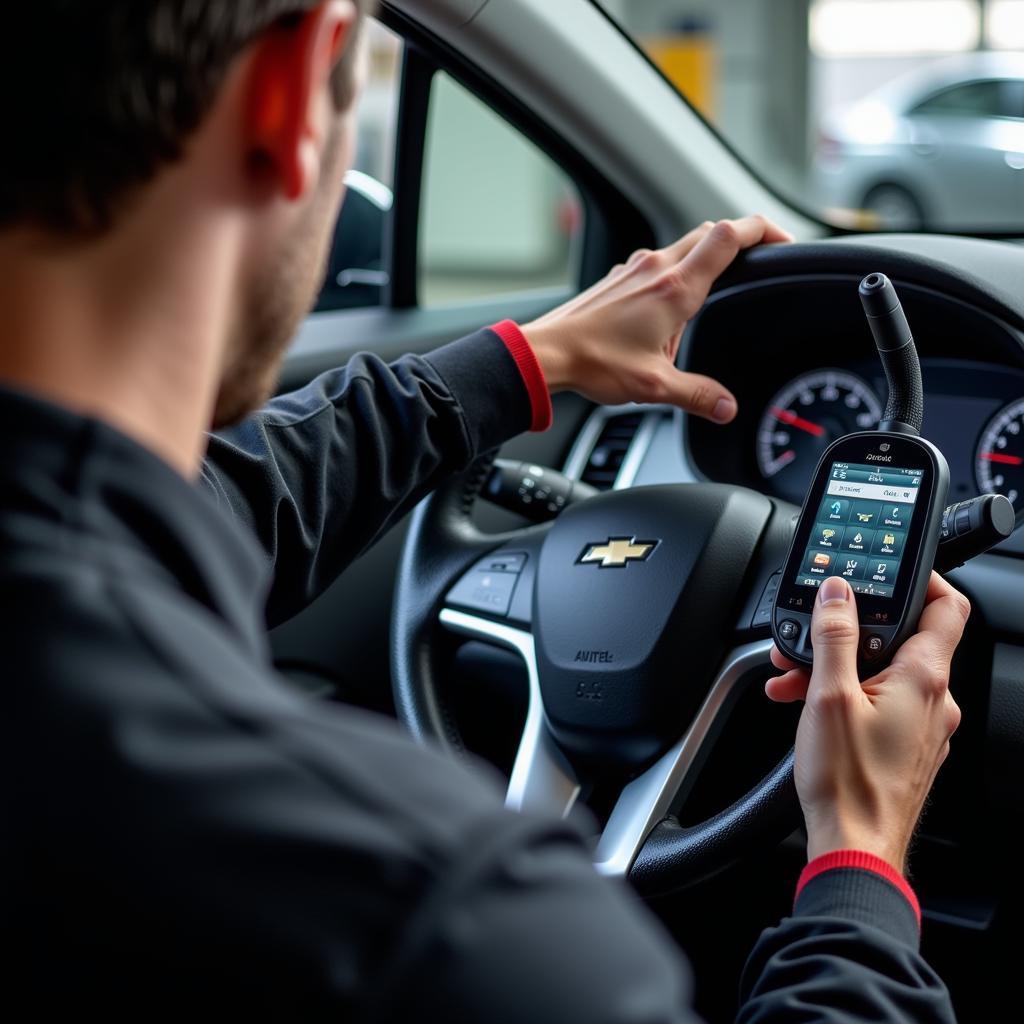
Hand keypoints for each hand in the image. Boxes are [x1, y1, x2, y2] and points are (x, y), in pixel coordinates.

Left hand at [521, 215, 791, 422]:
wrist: (546, 354)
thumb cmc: (594, 362)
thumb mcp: (654, 386)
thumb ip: (697, 395)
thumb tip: (725, 407)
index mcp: (676, 288)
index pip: (732, 236)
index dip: (765, 231)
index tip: (782, 243)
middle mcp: (657, 268)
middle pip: (712, 232)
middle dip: (741, 240)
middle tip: (759, 259)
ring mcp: (635, 269)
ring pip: (684, 244)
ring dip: (706, 256)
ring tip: (716, 288)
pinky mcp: (619, 278)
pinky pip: (658, 263)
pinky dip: (676, 271)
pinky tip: (670, 306)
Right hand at [767, 573, 967, 871]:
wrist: (854, 847)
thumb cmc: (847, 782)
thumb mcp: (828, 696)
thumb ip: (833, 637)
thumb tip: (838, 593)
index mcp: (924, 679)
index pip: (946, 607)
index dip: (922, 579)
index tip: (889, 570)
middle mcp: (934, 701)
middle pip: (902, 639)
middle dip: (849, 632)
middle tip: (811, 635)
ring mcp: (923, 727)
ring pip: (884, 674)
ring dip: (837, 667)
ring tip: (795, 679)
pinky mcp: (906, 747)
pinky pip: (880, 704)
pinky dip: (845, 695)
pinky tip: (808, 706)